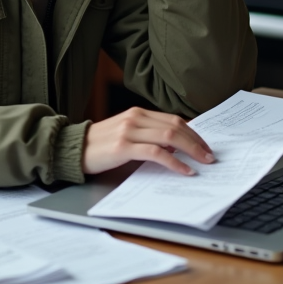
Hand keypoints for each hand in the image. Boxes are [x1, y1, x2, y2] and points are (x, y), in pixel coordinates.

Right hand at [82, 106, 214, 175]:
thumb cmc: (100, 145)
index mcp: (137, 113)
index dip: (193, 133)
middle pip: (176, 127)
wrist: (73, 149)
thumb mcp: (126, 134)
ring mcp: (129, 131)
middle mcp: (135, 118)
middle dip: (197, 142)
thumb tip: (175, 147)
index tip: (205, 146)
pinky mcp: (124, 147)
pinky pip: (156, 153)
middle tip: (210, 156)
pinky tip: (184, 170)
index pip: (174, 120)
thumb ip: (148, 135)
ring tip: (203, 162)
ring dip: (191, 150)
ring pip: (170, 137)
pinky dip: (174, 162)